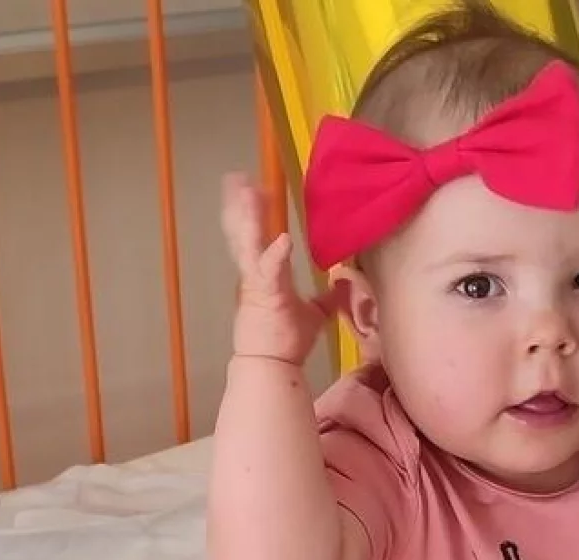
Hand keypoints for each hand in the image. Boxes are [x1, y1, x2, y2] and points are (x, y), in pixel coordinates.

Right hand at [222, 173, 344, 365]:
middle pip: (244, 232)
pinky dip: (275, 255)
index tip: (258, 189)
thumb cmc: (285, 341)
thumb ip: (324, 299)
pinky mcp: (266, 295)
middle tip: (238, 177)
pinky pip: (270, 271)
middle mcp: (254, 274)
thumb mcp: (311, 315)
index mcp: (262, 275)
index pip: (258, 236)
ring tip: (246, 190)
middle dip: (241, 205)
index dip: (256, 213)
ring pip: (248, 242)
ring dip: (247, 216)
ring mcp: (256, 283)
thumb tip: (340, 286)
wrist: (269, 364)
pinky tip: (283, 239)